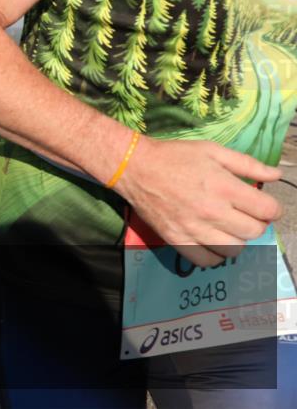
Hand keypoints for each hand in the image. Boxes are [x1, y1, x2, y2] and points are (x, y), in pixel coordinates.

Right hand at [114, 137, 282, 266]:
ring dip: (237, 240)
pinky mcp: (176, 240)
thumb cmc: (175, 156)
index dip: (272, 209)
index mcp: (224, 187)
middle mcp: (212, 212)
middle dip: (256, 223)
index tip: (265, 206)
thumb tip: (276, 175)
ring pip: (234, 250)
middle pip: (254, 232)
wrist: (135, 167)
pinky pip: (206, 260)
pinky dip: (214, 255)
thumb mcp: (213, 150)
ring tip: (228, 228)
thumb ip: (247, 164)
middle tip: (245, 214)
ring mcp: (193, 229)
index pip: (267, 210)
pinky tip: (212, 241)